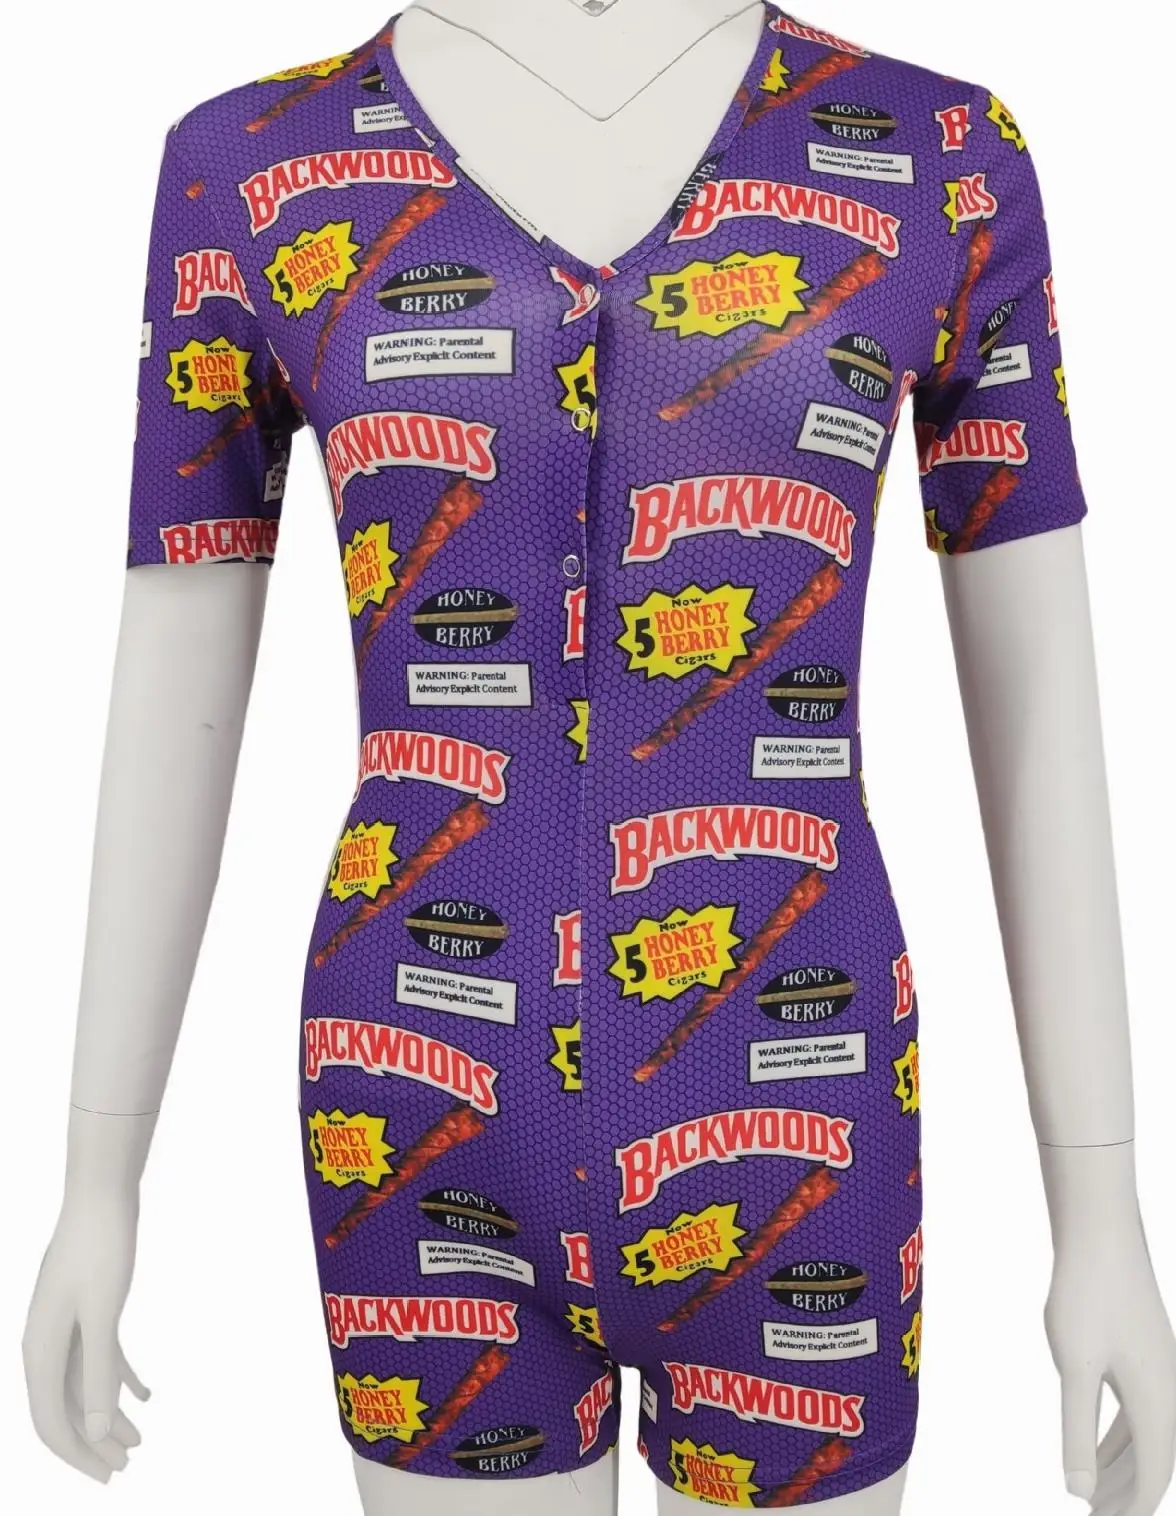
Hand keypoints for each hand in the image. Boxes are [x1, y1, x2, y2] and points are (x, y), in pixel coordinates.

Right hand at [23, 1188, 149, 1481]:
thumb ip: (98, 1375)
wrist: (101, 1193)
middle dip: (94, 1442)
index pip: (51, 1422)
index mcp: (39, 1349)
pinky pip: (96, 1356)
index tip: (109, 1476)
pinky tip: (146, 1395)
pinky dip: (118, 1379)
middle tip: (127, 1467)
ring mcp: (62, 1324)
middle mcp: (44, 1342)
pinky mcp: (83, 1307)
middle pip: (65, 1409)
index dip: (79, 1455)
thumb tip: (97, 1433)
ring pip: (82, 1385)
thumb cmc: (100, 1249)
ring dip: (107, 1414)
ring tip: (140, 1440)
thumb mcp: (102, 1315)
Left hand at [1045, 1216, 1175, 1515]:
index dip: (1131, 1508)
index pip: (1152, 1476)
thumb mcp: (1075, 1366)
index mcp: (1158, 1401)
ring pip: (1147, 1436)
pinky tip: (1096, 1446)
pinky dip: (1119, 1436)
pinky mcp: (1144, 1352)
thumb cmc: (1087, 1294)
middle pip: (1154, 1461)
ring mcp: (1159, 1369)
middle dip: (1127, 1495)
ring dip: (1121, 1468)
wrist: (1101, 1234)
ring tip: (1092, 1495)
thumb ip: (1077, 1430)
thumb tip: (1077, 1492)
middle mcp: (1169, 1389)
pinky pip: (1138, 1410)